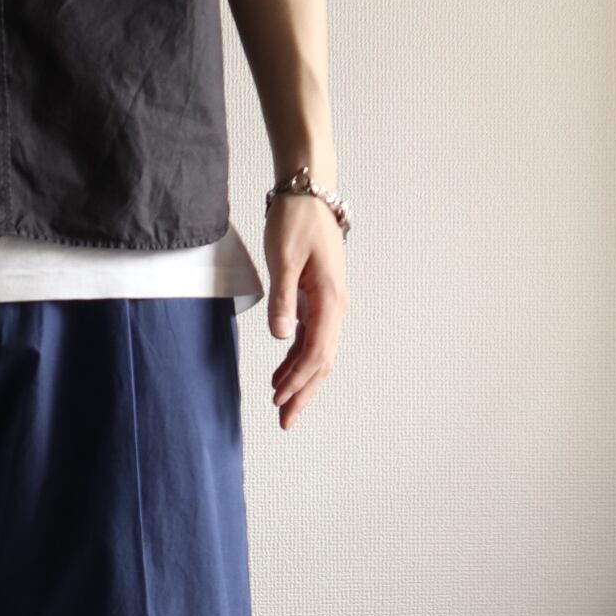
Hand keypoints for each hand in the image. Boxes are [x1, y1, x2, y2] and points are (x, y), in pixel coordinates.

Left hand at [264, 194, 347, 430]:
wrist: (308, 193)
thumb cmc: (295, 221)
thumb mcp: (284, 260)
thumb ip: (284, 300)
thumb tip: (281, 338)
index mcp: (331, 299)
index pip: (316, 351)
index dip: (299, 379)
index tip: (280, 399)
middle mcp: (335, 307)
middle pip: (322, 361)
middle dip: (304, 394)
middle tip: (285, 422)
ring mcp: (328, 305)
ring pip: (317, 354)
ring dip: (301, 382)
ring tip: (281, 407)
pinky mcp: (317, 301)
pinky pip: (310, 340)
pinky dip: (296, 361)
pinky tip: (280, 376)